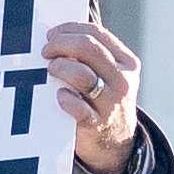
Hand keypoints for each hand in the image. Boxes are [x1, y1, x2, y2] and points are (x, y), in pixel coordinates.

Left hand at [43, 18, 143, 173]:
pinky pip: (76, 106)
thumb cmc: (104, 100)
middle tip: (46, 51)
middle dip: (61, 44)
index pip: (97, 34)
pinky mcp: (96, 124)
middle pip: (88, 48)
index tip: (52, 34)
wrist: (116, 144)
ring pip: (81, 74)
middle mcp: (122, 81)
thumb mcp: (111, 75)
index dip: (70, 29)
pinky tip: (59, 95)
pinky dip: (64, 98)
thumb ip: (94, 54)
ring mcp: (110, 104)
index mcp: (127, 63)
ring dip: (60, 68)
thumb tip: (59, 32)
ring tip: (51, 70)